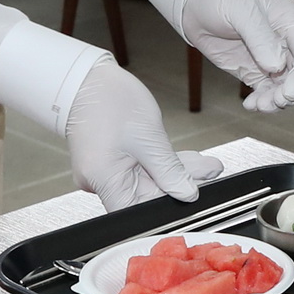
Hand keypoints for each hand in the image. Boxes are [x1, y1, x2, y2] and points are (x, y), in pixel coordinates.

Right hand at [63, 58, 223, 208]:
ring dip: (174, 174)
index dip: (169, 207)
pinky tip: (183, 160)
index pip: (140, 214)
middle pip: (146, 198)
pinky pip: (139, 171)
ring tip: (203, 164)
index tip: (193, 195)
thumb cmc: (109, 100)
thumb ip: (170, 171)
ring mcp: (104, 172)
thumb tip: (187, 194)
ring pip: (147, 183)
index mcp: (104, 180)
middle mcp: (99, 182)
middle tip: (207, 172)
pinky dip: (160, 165)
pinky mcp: (110, 163)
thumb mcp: (150, 137)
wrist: (86, 78)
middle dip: (180, 185)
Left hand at [178, 0, 293, 111]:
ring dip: (277, 100)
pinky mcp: (255, 70)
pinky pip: (266, 91)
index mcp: (290, 20)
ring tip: (259, 105)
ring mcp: (270, 58)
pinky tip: (250, 105)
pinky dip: (262, 101)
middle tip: (275, 101)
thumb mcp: (240, 9)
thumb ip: (259, 36)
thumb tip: (276, 66)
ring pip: (286, 86)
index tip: (291, 92)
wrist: (196, 2)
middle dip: (292, 90)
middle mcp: (285, 41)